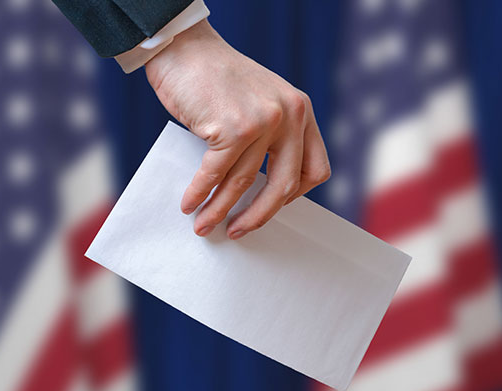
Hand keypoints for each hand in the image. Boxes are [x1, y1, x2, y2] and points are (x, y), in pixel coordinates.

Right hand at [145, 20, 330, 238]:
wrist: (185, 48)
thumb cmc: (218, 79)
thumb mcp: (262, 101)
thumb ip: (272, 136)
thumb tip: (260, 192)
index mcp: (302, 111)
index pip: (316, 169)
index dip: (295, 195)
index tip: (271, 205)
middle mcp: (290, 115)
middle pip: (284, 186)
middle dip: (259, 216)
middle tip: (238, 231)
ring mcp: (263, 121)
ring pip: (244, 183)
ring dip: (220, 211)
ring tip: (204, 226)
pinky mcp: (232, 128)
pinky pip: (215, 174)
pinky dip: (200, 194)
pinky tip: (189, 204)